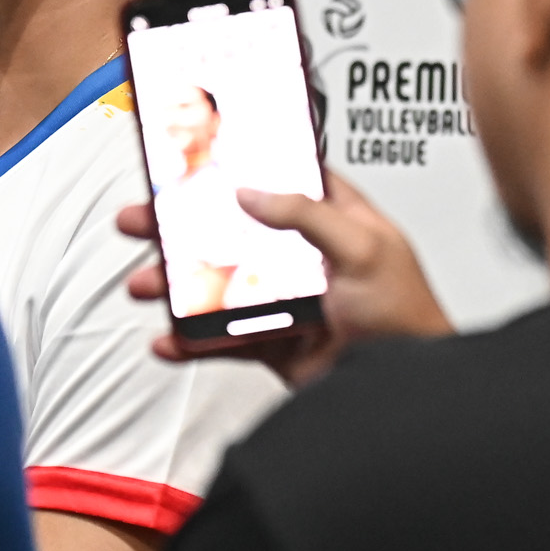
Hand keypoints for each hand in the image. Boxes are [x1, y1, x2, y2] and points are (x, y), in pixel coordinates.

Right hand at [118, 171, 451, 386]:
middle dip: (178, 225)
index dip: (234, 166)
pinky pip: (219, 338)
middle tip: (142, 219)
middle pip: (227, 230)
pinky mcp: (268, 341)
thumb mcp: (365, 249)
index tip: (190, 157)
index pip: (275, 179)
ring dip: (173, 284)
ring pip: (214, 285)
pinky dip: (188, 340)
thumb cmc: (408, 319)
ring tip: (144, 284)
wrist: (402, 393)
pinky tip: (169, 338)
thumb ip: (309, 215)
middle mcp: (300, 256)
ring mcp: (280, 300)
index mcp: (330, 220)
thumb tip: (254, 194)